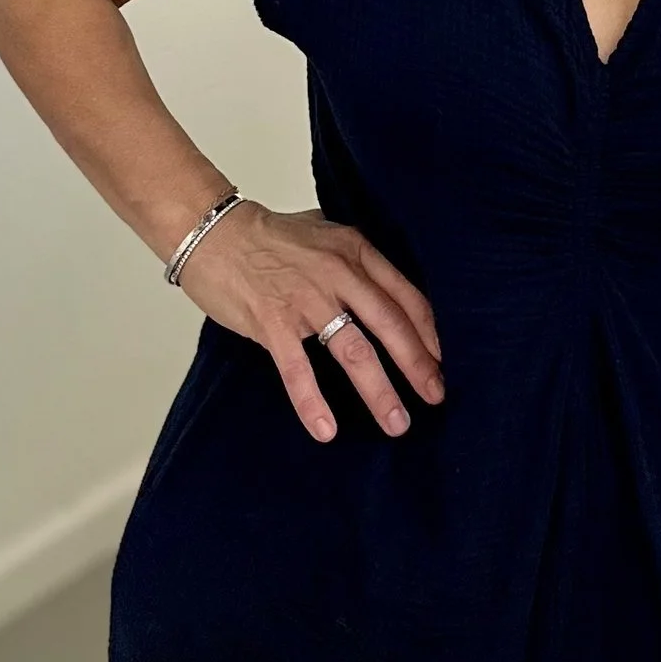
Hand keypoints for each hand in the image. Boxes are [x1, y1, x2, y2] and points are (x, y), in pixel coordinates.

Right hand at [176, 202, 442, 443]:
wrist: (213, 231)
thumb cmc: (270, 237)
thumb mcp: (325, 233)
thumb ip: (356, 259)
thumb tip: (387, 288)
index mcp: (355, 250)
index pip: (405, 295)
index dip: (430, 332)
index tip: (447, 362)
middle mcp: (338, 273)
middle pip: (390, 324)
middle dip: (418, 365)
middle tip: (437, 396)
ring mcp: (306, 299)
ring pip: (354, 351)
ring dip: (379, 391)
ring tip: (397, 422)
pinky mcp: (272, 321)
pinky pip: (297, 369)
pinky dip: (312, 401)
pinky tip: (326, 430)